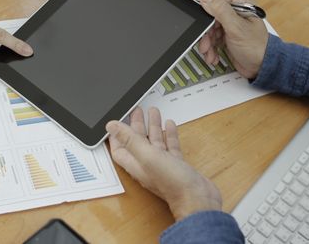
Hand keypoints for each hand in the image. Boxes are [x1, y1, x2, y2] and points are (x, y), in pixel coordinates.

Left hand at [106, 107, 221, 220]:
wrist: (198, 198)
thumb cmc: (172, 183)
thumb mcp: (147, 155)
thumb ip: (130, 139)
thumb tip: (111, 126)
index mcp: (136, 163)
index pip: (120, 148)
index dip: (116, 135)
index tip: (117, 121)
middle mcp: (148, 164)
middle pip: (138, 141)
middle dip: (136, 125)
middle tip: (137, 110)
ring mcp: (163, 165)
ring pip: (155, 141)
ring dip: (153, 126)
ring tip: (154, 112)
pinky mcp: (177, 165)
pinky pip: (170, 146)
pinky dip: (169, 135)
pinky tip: (170, 125)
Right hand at [198, 0, 268, 78]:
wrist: (261, 67)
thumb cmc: (257, 47)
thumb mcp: (237, 27)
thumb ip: (221, 11)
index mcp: (241, 4)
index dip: (206, 9)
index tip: (204, 23)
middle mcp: (235, 12)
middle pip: (210, 16)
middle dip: (206, 32)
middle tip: (205, 43)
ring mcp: (230, 24)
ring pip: (209, 29)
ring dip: (207, 43)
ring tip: (209, 53)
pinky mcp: (226, 35)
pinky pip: (212, 38)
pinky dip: (210, 48)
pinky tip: (213, 55)